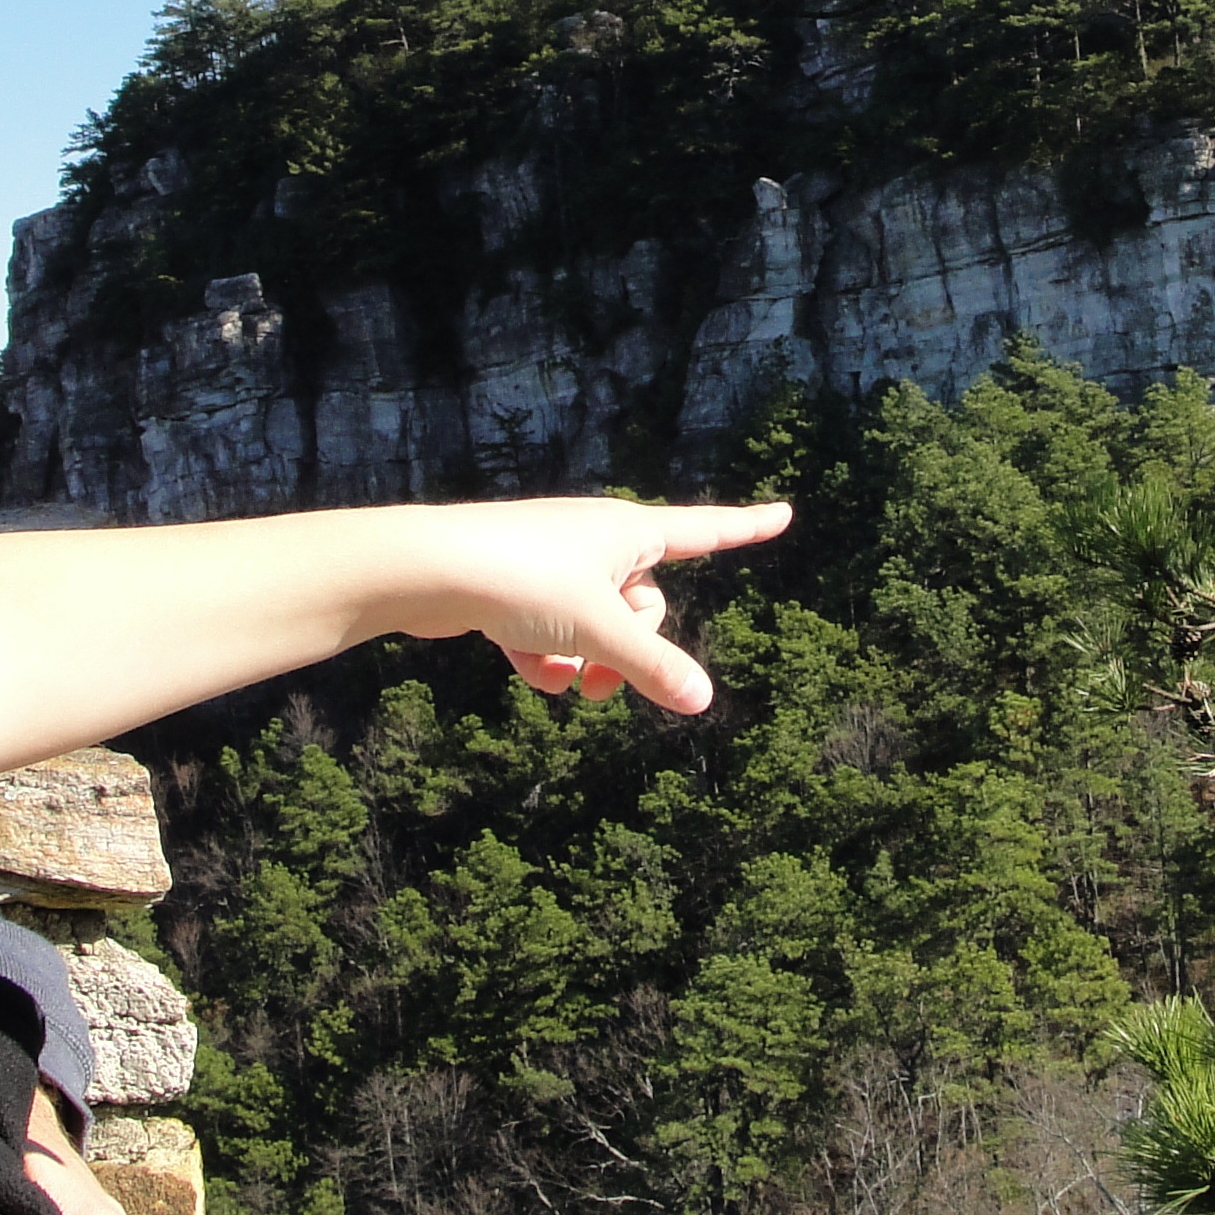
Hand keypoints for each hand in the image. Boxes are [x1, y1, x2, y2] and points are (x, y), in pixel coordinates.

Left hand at [392, 498, 790, 708]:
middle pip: (646, 606)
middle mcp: (598, 540)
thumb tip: (703, 700)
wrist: (429, 568)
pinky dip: (544, 658)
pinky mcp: (518, 587)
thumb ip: (654, 668)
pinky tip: (523, 668)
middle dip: (629, 650)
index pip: (706, 531)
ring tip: (558, 678)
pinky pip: (554, 633)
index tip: (785, 514)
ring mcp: (557, 563)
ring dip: (585, 662)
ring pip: (597, 627)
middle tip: (599, 676)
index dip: (747, 527)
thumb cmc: (523, 582)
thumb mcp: (600, 631)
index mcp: (630, 530)